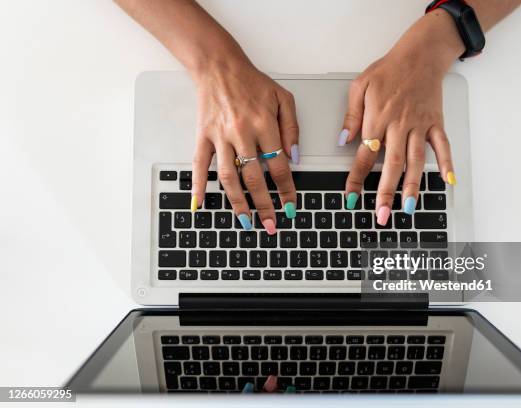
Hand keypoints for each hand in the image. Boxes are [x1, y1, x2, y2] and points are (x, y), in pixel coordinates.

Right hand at [191, 59, 298, 233]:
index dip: (286, 190)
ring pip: (228, 177)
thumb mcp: (283, 98)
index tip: (289, 206)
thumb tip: (295, 157)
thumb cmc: (252, 82)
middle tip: (270, 225)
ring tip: (244, 221)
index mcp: (264, 124)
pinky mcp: (203, 136)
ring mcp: (220, 136)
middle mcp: (242, 133)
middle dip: (264, 206)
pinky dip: (198, 185)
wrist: (220, 67)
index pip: (278, 166)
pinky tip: (199, 203)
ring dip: (237, 203)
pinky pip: (199, 164)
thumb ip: (292, 128)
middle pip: (254, 178)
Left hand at [339, 13, 462, 224]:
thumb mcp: (360, 86)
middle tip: (382, 214)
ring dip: (413, 186)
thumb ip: (351, 115)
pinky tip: (448, 181)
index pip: (364, 155)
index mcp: (378, 118)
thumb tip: (343, 139)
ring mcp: (419, 125)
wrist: (420, 55)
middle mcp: (399, 125)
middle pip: (392, 164)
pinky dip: (446, 164)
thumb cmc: (389, 70)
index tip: (351, 197)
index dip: (356, 178)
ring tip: (409, 208)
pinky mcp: (435, 123)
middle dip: (386, 192)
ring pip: (416, 160)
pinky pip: (441, 146)